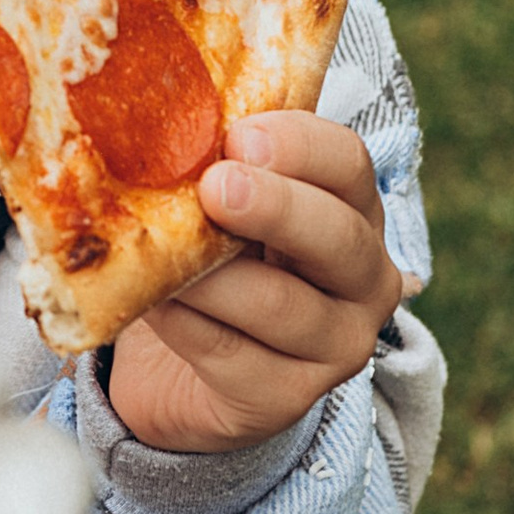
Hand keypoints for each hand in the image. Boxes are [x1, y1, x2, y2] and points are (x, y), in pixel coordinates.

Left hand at [102, 112, 407, 456]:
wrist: (183, 368)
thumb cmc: (212, 261)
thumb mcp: (220, 205)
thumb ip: (209, 163)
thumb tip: (151, 115)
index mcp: (353, 209)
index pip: (348, 164)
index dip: (299, 145)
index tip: (239, 134)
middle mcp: (364, 278)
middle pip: (336, 236)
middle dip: (274, 207)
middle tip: (215, 188)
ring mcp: (336, 346)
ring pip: (280, 304)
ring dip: (211, 275)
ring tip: (158, 252)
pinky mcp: (286, 398)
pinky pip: (230, 353)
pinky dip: (183, 321)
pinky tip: (148, 300)